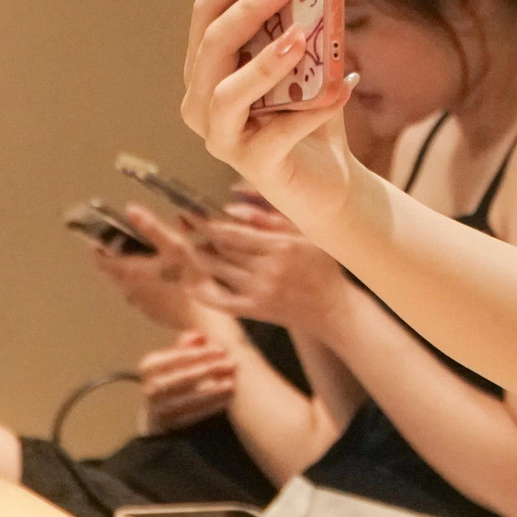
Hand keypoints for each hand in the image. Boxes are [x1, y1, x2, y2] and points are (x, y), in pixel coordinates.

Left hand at [91, 207, 200, 329]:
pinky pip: (141, 293)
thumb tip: (132, 210)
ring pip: (127, 282)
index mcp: (129, 271)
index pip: (98, 258)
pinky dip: (146, 283)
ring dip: (133, 269)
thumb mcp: (175, 246)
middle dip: (118, 254)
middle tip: (135, 241)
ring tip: (154, 258)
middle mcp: (129, 289)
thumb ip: (151, 227)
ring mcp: (140, 302)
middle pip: (112, 270)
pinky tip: (166, 277)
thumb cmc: (191, 282)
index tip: (104, 235)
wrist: (205, 318)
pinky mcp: (152, 311)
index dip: (98, 245)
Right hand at [137, 330, 235, 431]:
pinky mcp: (168, 425)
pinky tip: (226, 399)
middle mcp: (149, 388)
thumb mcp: (175, 359)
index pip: (176, 357)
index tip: (222, 350)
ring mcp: (157, 409)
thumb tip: (199, 336)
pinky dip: (210, 407)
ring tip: (231, 383)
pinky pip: (192, 415)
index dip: (200, 353)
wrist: (159, 412)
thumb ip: (187, 346)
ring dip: (213, 391)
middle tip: (231, 364)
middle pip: (183, 377)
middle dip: (209, 370)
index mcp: (148, 367)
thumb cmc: (174, 377)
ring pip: (188, 398)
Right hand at [180, 0, 356, 224]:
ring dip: (264, 62)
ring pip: (226, 93)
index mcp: (205, 71)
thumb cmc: (309, 115)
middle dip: (246, 10)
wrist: (330, 181)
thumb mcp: (303, 65)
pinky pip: (279, 132)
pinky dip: (313, 109)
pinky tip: (344, 88)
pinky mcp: (253, 166)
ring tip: (299, 38)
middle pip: (211, 47)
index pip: (204, 17)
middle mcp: (200, 104)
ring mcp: (221, 138)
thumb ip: (298, 28)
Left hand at [181, 200, 350, 334]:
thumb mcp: (303, 233)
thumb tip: (230, 205)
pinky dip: (202, 292)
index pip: (232, 233)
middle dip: (199, 235)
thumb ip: (267, 216)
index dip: (206, 223)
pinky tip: (189, 283)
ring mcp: (261, 292)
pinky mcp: (257, 311)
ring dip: (199, 257)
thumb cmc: (320, 265)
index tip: (189, 213)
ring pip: (218, 271)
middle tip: (184, 223)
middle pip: (221, 250)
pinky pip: (221, 301)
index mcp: (281, 246)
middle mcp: (269, 270)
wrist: (332, 308)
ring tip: (191, 244)